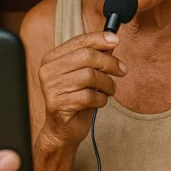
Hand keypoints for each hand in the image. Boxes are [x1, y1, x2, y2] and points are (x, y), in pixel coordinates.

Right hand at [36, 32, 127, 150]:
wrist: (63, 130)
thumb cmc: (75, 99)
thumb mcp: (84, 74)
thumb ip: (93, 58)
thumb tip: (111, 42)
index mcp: (52, 59)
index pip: (78, 41)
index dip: (99, 39)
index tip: (116, 41)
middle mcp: (48, 71)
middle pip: (87, 56)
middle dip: (109, 63)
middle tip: (122, 70)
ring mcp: (51, 88)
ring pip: (90, 76)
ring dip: (107, 84)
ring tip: (108, 90)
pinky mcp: (59, 105)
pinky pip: (89, 96)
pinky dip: (101, 98)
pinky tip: (99, 101)